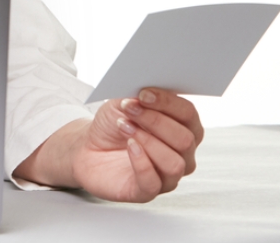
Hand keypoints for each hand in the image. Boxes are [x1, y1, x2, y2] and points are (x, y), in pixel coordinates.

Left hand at [15, 88, 203, 202]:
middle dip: (156, 120)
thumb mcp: (123, 101)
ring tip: (124, 126)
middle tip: (130, 108)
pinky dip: (141, 162)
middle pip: (185, 139)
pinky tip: (129, 146)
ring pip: (174, 163)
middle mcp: (181, 154)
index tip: (144, 93)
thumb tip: (146, 89)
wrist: (89, 146)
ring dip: (148, 140)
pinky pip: (153, 182)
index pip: (189, 115)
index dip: (169, 103)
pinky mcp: (147, 191)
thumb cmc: (114, 122)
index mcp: (182, 128)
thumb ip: (138, 95)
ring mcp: (167, 175)